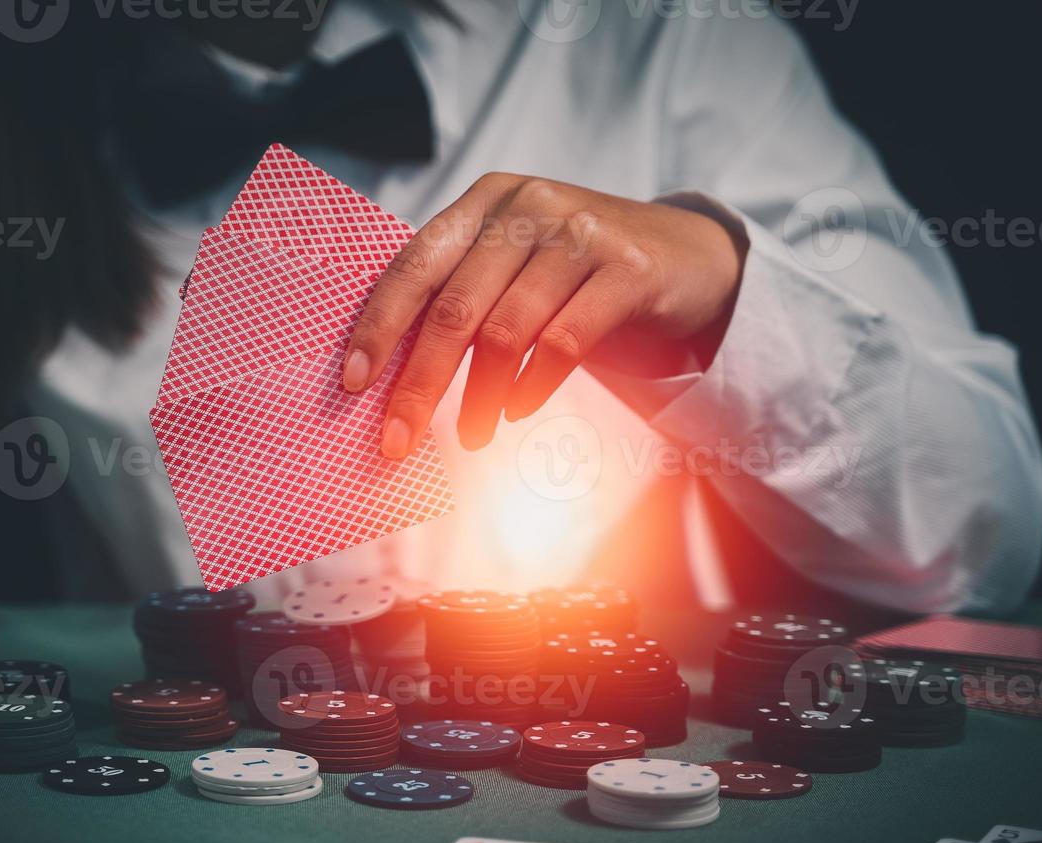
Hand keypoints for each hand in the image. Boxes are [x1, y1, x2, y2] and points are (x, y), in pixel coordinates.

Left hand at [341, 173, 747, 457]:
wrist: (687, 256)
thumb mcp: (515, 263)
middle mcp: (529, 207)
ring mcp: (581, 233)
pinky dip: (532, 387)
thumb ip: (462, 294)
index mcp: (485, 202)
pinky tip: (518, 412)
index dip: (378, 328)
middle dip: (419, 384)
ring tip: (472, 437)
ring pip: (507, 331)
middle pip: (455, 308)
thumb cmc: (578, 274)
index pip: (414, 267)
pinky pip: (564, 341)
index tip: (353, 384)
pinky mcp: (627, 268)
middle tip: (398, 440)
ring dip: (480, 398)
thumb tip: (386, 379)